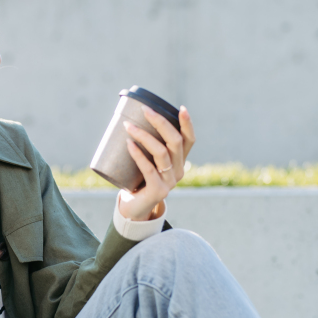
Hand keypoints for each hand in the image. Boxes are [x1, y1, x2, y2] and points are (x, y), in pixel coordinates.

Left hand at [118, 105, 195, 221]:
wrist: (134, 209)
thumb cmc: (137, 180)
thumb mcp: (147, 161)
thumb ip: (145, 146)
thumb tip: (129, 119)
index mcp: (179, 161)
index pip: (189, 140)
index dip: (187, 124)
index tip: (181, 108)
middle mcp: (178, 170)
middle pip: (175, 141)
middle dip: (160, 122)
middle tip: (144, 110)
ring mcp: (170, 181)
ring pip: (161, 152)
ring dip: (144, 136)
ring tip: (128, 126)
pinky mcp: (158, 190)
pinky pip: (149, 168)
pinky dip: (138, 154)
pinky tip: (129, 144)